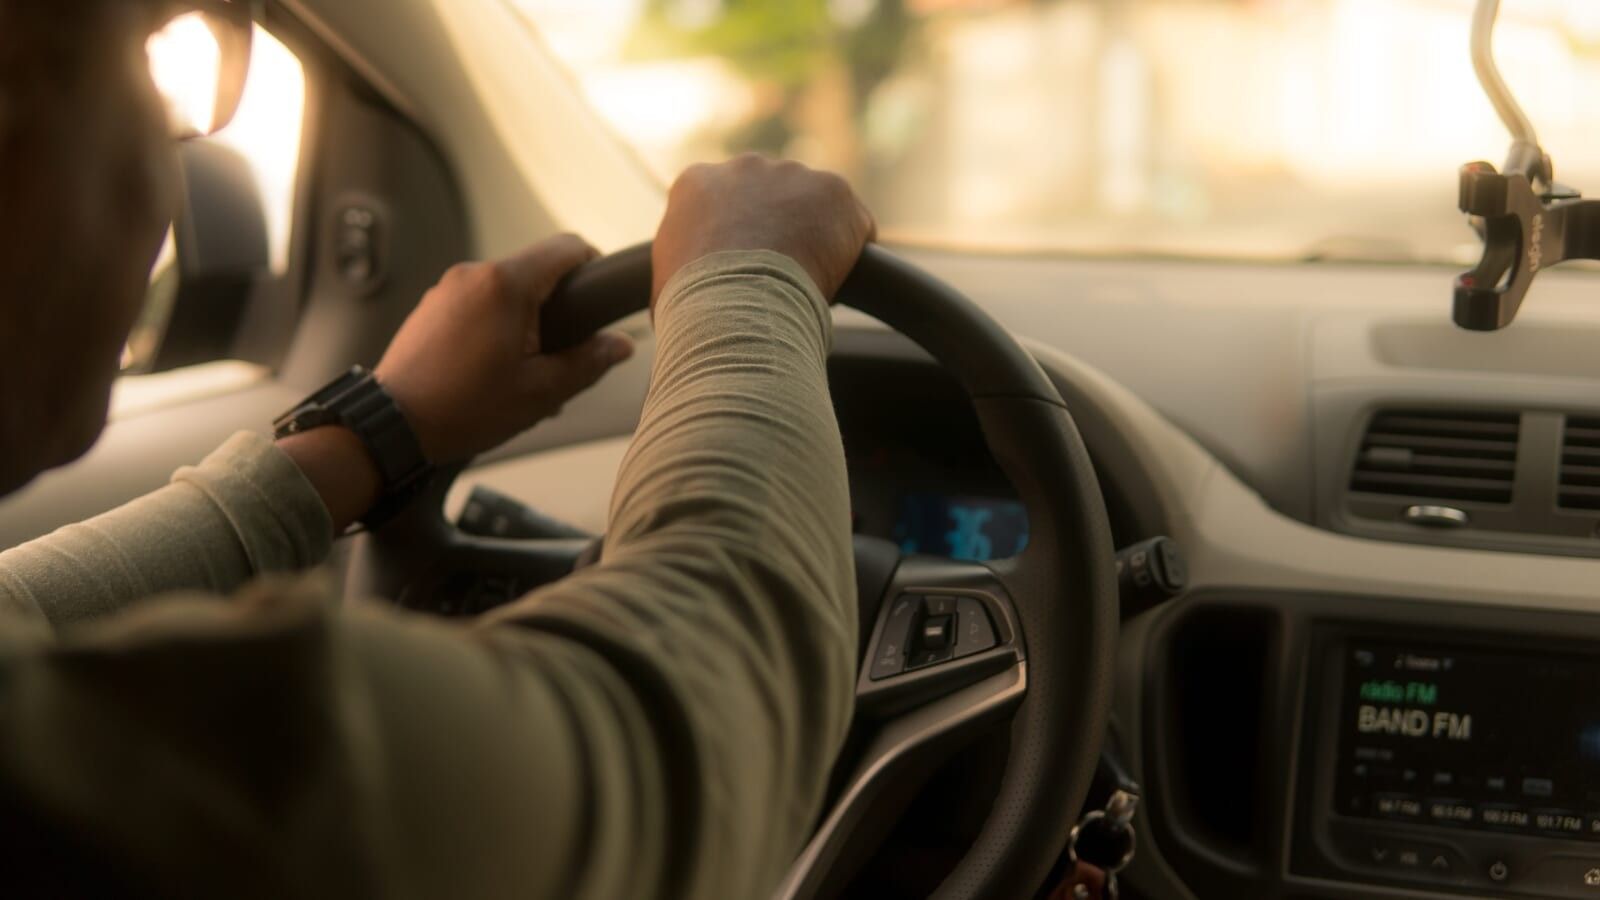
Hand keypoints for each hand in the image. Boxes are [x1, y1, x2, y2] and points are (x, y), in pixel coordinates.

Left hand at [375, 234, 634, 463]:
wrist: (393, 425)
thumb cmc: (465, 408)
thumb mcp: (541, 391)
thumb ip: (588, 361)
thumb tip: (620, 344)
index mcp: (506, 285)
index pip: (567, 247)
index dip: (593, 266)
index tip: (600, 297)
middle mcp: (475, 274)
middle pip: (535, 270)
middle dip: (556, 307)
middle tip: (561, 354)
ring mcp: (448, 288)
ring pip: (505, 289)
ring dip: (524, 320)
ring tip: (522, 371)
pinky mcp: (431, 306)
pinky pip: (477, 303)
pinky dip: (494, 326)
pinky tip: (490, 370)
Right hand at [652, 154, 876, 302]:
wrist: (734, 305)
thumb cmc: (692, 307)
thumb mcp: (665, 283)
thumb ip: (680, 270)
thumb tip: (682, 297)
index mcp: (697, 183)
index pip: (725, 204)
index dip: (740, 239)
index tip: (746, 269)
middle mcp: (743, 166)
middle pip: (772, 196)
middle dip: (780, 229)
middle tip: (780, 276)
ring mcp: (791, 174)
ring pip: (814, 206)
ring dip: (816, 237)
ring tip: (808, 283)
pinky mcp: (833, 190)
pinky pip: (853, 222)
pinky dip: (852, 252)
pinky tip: (839, 280)